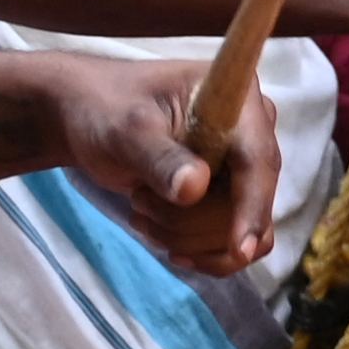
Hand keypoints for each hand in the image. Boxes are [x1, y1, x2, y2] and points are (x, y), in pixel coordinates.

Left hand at [43, 55, 277, 279]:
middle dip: (192, 220)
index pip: (258, 160)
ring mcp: (246, 166)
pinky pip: (232, 241)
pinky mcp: (234, 195)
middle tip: (138, 201)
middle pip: (249, 202)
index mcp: (238, 99)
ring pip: (238, 230)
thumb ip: (159, 157)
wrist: (90, 116)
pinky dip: (195, 247)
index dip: (253, 205)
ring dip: (185, 235)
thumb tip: (195, 188)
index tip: (241, 250)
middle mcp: (254, 131)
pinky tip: (158, 234)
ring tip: (140, 208)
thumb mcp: (124, 130)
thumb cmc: (106, 110)